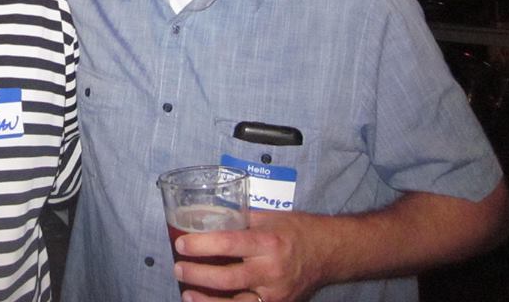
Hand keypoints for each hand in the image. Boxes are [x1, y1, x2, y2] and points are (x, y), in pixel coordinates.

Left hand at [174, 211, 329, 301]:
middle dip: (198, 275)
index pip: (229, 243)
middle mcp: (272, 270)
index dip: (201, 245)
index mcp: (268, 242)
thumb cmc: (297, 230)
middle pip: (228, 278)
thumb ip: (240, 219)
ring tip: (187, 294)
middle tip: (178, 269)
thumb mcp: (269, 217)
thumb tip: (208, 215)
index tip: (181, 244)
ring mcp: (276, 293)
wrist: (330, 253)